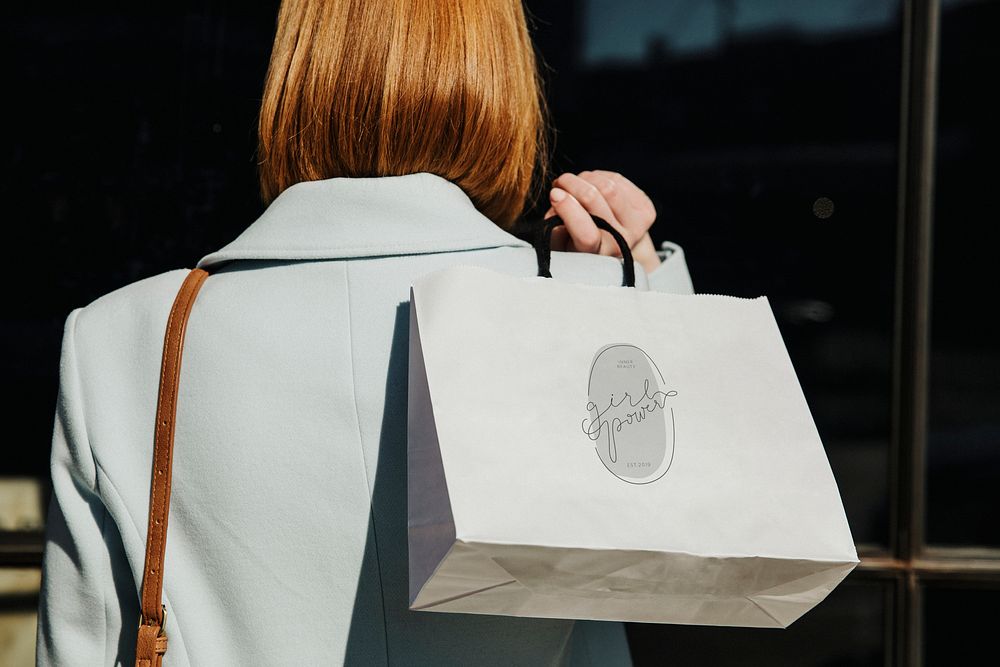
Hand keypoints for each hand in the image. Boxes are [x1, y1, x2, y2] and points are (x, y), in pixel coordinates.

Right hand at [543, 170, 661, 273]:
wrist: (613, 243)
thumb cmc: (580, 241)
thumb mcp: (561, 242)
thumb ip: (554, 227)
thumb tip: (557, 199)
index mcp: (597, 255)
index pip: (586, 234)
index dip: (569, 210)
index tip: (554, 194)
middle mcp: (620, 243)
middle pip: (595, 199)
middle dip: (572, 184)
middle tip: (560, 182)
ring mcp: (638, 226)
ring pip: (608, 186)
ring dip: (586, 178)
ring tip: (576, 184)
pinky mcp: (646, 209)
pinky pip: (618, 180)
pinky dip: (600, 177)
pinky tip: (594, 185)